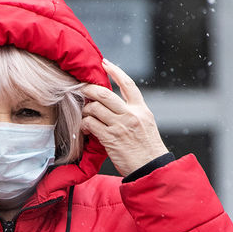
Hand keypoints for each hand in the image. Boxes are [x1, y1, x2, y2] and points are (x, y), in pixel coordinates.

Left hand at [81, 59, 168, 176]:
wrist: (151, 168)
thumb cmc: (147, 150)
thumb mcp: (146, 125)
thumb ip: (132, 112)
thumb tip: (114, 104)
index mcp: (141, 109)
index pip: (128, 84)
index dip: (115, 71)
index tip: (105, 63)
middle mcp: (131, 114)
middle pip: (104, 93)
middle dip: (88, 89)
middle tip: (81, 90)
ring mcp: (120, 126)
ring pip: (94, 108)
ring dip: (85, 111)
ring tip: (85, 116)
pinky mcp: (110, 138)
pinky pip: (90, 124)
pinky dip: (84, 125)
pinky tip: (85, 129)